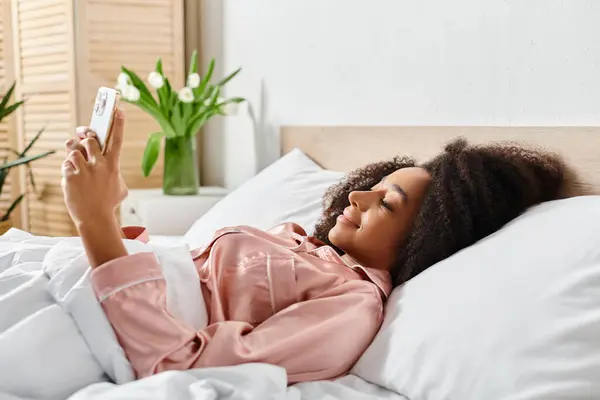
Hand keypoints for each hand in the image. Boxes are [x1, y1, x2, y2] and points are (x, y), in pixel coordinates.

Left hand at [62, 109, 127, 227]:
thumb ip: (112, 170)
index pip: (117, 140)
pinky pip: (66, 164)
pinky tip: (73, 179)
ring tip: (77, 164)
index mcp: (114, 165)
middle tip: (82, 142)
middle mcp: (100, 165)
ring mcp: (85, 170)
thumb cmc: (108, 203)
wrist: (94, 218)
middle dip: (84, 138)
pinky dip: (68, 169)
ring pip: (74, 150)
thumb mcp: (119, 186)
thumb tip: (105, 159)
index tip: (118, 110)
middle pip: (89, 139)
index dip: (118, 124)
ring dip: (73, 154)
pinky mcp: (71, 176)